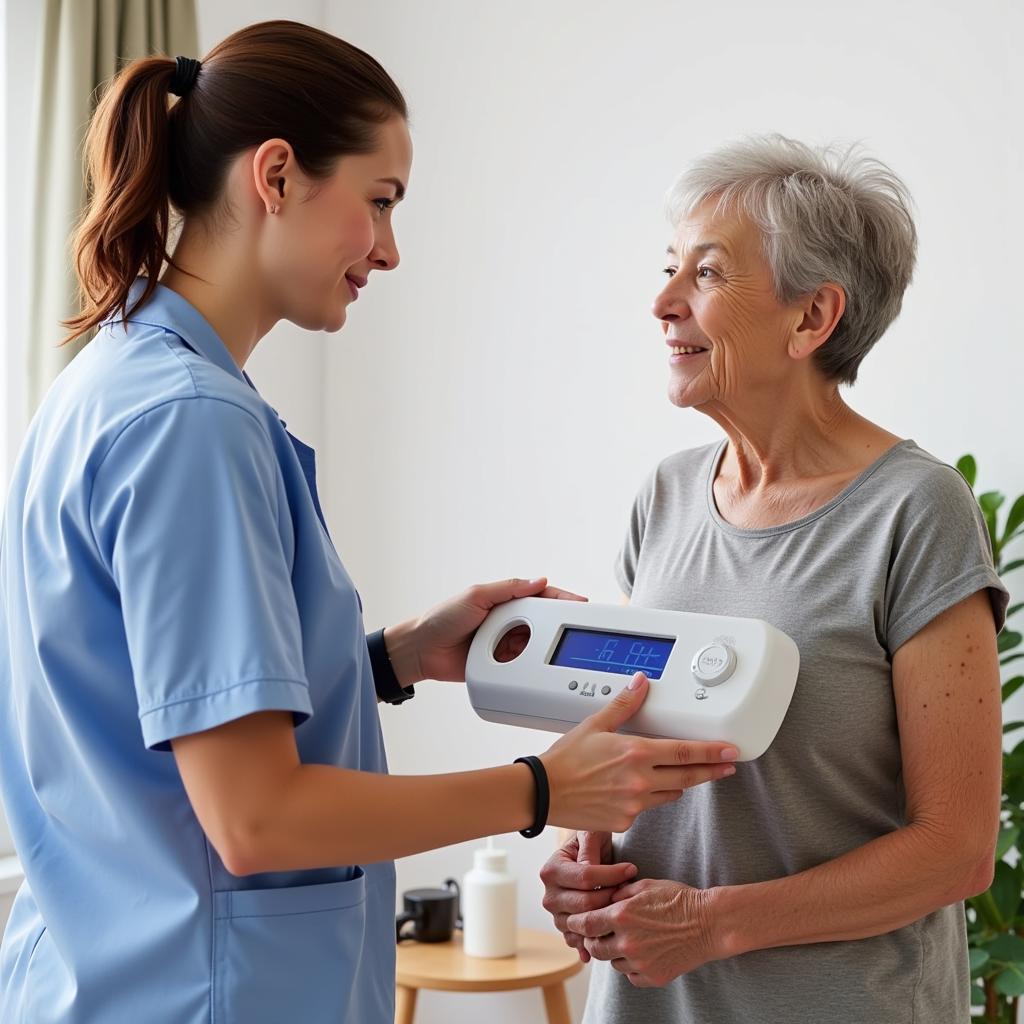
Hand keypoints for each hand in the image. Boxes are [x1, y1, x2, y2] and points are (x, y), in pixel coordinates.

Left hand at [389, 577, 585, 683]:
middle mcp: (509, 622)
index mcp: (505, 601)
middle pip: (544, 622)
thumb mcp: (476, 595)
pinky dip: (535, 667)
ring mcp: (506, 645)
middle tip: (582, 629)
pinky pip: (524, 666)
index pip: (541, 597)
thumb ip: (508, 588)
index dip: (562, 600)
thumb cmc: (442, 618)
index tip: (581, 603)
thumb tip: (539, 581)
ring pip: (537, 645)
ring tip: (566, 649)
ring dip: (549, 647)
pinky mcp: (502, 667)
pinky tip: (546, 667)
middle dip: (562, 624)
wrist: (421, 652)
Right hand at [540, 673, 737, 832]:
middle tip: (727, 766)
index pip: (685, 752)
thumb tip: (641, 684)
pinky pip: (648, 808)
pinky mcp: (625, 821)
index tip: (730, 751)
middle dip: (711, 771)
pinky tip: (643, 791)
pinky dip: (650, 798)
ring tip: (685, 777)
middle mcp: (639, 780)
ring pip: (670, 794)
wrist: (542, 793)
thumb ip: (624, 705)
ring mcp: (634, 804)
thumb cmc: (564, 759)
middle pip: (687, 777)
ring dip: (680, 785)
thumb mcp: (595, 725)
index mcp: (636, 752)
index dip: (712, 752)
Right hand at [541, 831, 625, 962]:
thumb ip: (589, 849)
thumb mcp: (589, 835)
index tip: (631, 869)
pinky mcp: (567, 929)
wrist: (586, 855)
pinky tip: (608, 936)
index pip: (585, 877)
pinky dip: (593, 941)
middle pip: (585, 902)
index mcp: (551, 870)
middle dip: (612, 895)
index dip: (611, 874)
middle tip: (629, 887)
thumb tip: (588, 868)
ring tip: (622, 903)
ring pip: (585, 923)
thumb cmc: (590, 842)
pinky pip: (580, 940)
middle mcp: (549, 895)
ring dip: (607, 915)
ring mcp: (557, 915)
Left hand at [566, 878, 718, 986]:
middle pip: (595, 948)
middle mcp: (628, 942)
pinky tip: (642, 953)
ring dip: (614, 952)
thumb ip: (619, 893)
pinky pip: (631, 976)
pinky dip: (631, 966)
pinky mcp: (653, 978)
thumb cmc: (678, 900)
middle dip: (592, 940)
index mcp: (623, 916)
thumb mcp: (645, 886)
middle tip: (598, 933)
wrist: (709, 923)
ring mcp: (641, 963)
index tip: (574, 921)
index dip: (577, 923)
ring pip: (613, 963)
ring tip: (627, 939)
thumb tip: (602, 898)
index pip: (586, 924)